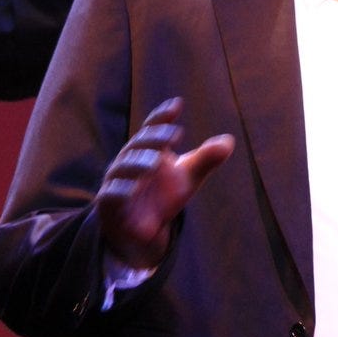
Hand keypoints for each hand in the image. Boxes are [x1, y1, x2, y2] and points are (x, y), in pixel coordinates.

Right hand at [97, 97, 233, 268]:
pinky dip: (119, 191)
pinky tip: (131, 190)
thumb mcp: (188, 178)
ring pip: (123, 168)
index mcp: (148, 149)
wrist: (143, 231)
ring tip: (156, 162)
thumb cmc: (163, 196)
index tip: (177, 105)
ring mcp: (116, 181)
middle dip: (155, 138)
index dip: (162, 116)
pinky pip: (111, 194)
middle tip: (175, 134)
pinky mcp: (108, 203)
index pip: (152, 127)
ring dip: (138, 163)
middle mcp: (129, 161)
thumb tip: (229, 141)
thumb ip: (206, 159)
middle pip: (139, 144)